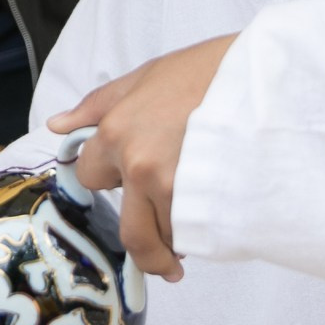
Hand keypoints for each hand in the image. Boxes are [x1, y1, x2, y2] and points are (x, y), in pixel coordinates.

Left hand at [47, 34, 238, 283]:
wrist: (266, 73)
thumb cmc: (208, 70)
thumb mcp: (145, 76)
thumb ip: (98, 105)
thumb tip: (58, 125)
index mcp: (116, 133)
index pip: (90, 177)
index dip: (110, 177)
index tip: (127, 178)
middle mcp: (140, 166)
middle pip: (131, 233)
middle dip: (146, 246)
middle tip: (161, 254)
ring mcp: (176, 188)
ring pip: (168, 238)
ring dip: (179, 236)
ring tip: (199, 220)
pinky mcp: (211, 204)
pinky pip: (198, 238)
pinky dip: (203, 236)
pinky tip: (214, 222)